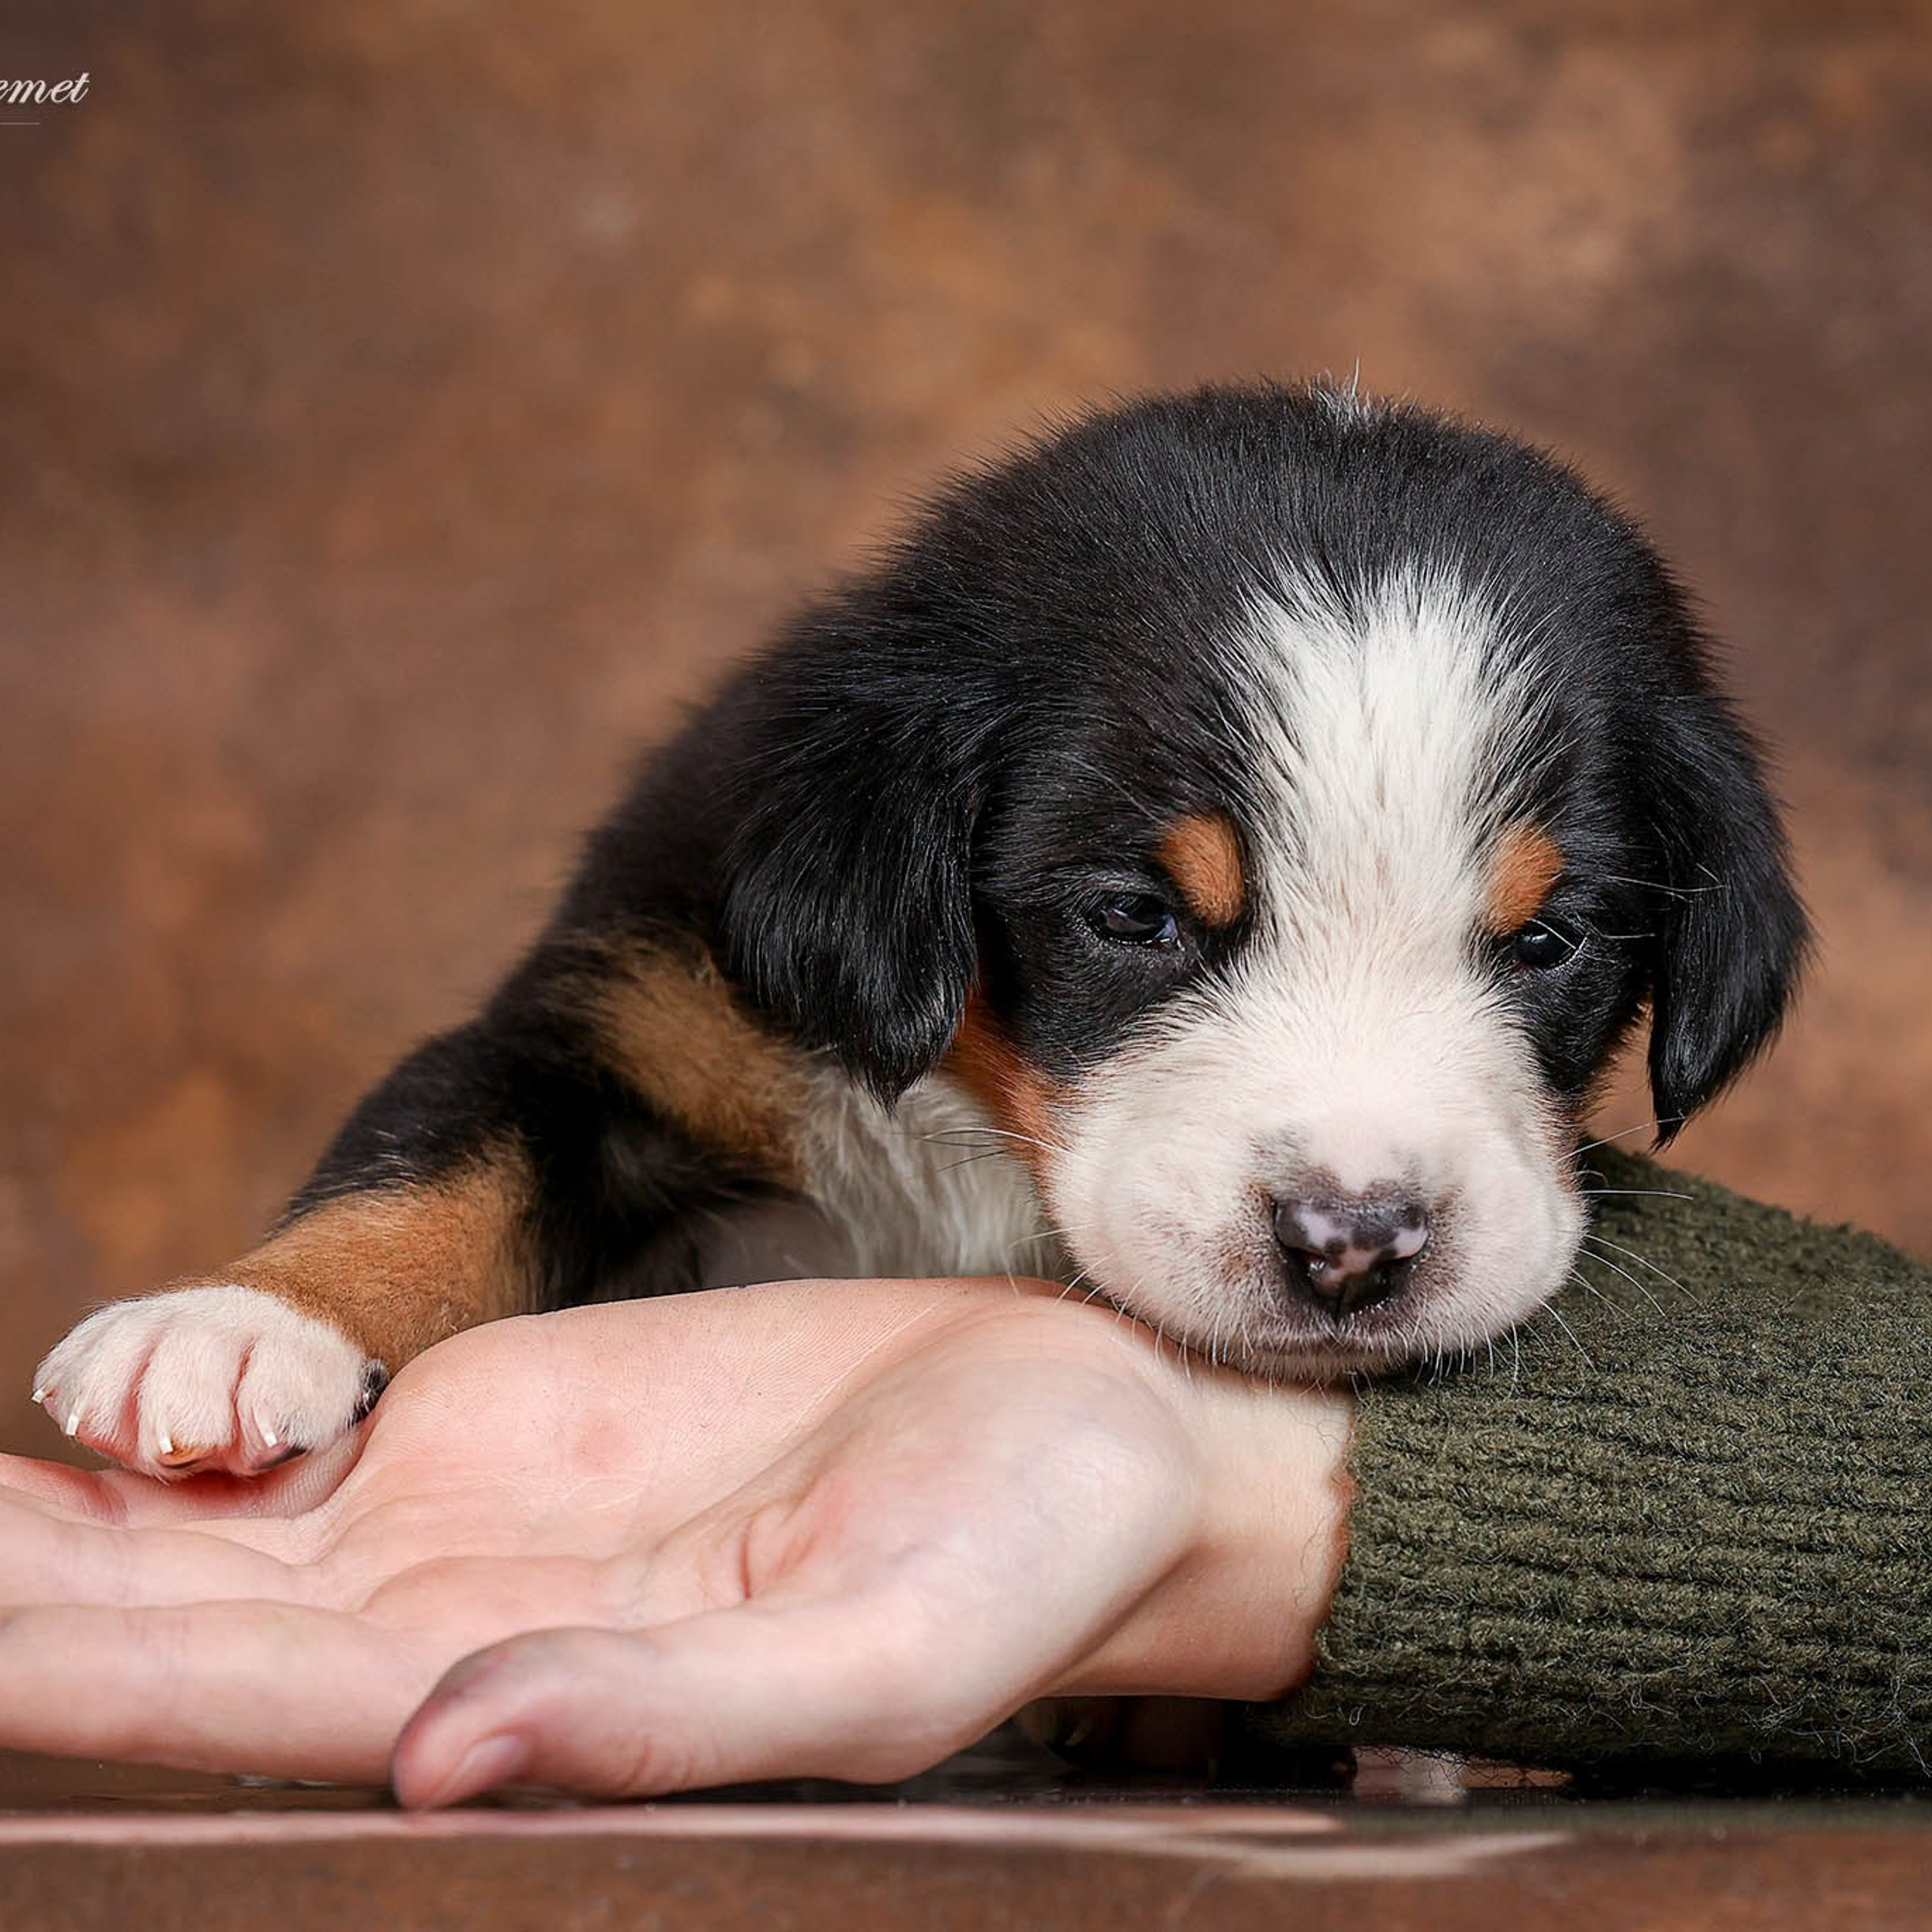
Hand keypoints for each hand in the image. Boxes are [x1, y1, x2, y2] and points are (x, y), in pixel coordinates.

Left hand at [0, 1278, 1352, 1803]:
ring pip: (217, 1535)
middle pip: (189, 1632)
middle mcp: (471, 1637)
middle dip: (33, 1598)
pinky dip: (184, 1419)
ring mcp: (479, 1522)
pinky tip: (85, 1409)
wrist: (1078, 1429)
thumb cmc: (1014, 1564)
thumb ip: (668, 1721)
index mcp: (543, 1712)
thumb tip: (437, 1763)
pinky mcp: (513, 1414)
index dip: (85, 1683)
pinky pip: (308, 1427)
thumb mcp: (868, 1664)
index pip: (255, 1720)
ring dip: (63, 1520)